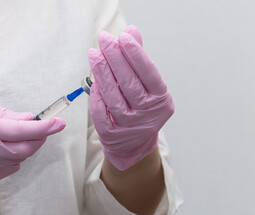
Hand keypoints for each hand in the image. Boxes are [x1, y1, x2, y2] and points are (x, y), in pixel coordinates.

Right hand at [0, 95, 64, 183]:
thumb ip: (5, 113)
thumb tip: (30, 118)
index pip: (22, 130)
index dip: (44, 127)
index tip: (59, 123)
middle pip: (27, 148)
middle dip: (40, 137)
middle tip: (43, 127)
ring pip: (20, 158)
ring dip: (26, 146)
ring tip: (13, 135)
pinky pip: (11, 167)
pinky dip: (14, 156)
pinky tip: (3, 148)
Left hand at [88, 25, 173, 170]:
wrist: (133, 144)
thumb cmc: (140, 107)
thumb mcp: (146, 86)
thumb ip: (138, 59)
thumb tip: (132, 31)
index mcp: (161, 100)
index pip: (149, 73)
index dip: (136, 54)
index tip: (123, 37)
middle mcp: (149, 115)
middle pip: (129, 82)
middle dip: (115, 58)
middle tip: (104, 39)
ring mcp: (130, 127)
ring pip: (113, 96)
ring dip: (101, 72)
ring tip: (94, 54)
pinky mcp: (112, 134)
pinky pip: (101, 111)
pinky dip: (96, 94)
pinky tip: (93, 79)